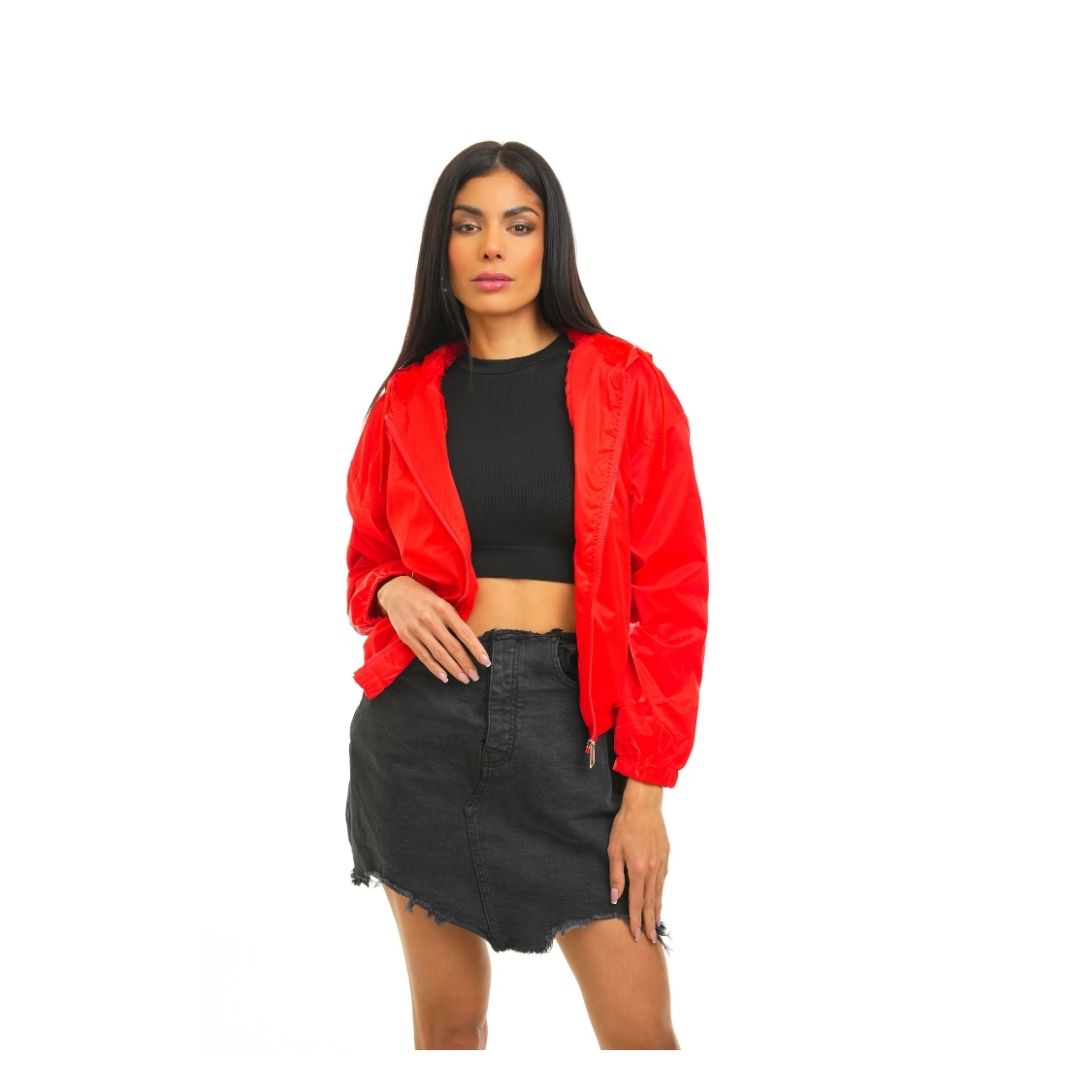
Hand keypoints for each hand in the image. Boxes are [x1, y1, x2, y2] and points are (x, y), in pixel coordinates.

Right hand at [376, 575, 491, 683]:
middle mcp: (431, 620)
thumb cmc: (423, 596)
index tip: (486, 661)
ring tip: (464, 679)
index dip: (476, 649)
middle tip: (475, 676)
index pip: (464, 633)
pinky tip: (444, 677)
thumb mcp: (441, 601)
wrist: (395, 590)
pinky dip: (434, 669)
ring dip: (453, 669)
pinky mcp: (407, 637)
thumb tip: (468, 639)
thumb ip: (453, 618)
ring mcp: (418, 629)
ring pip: (439, 654)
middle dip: (466, 664)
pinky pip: (423, 656)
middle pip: (453, 647)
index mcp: (444, 609)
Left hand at [608, 781, 668, 942]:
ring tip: (657, 923)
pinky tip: (659, 898)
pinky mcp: (666, 855)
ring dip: (657, 909)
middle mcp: (653, 870)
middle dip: (650, 921)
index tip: (636, 935)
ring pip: (659, 892)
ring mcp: (661, 863)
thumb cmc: (625, 825)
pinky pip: (663, 880)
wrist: (644, 805)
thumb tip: (614, 898)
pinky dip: (661, 893)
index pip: (636, 902)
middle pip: (650, 901)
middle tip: (652, 939)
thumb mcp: (614, 850)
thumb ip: (615, 876)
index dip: (635, 920)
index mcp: (638, 870)